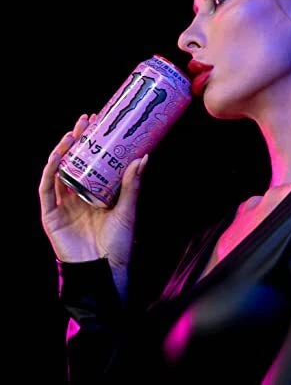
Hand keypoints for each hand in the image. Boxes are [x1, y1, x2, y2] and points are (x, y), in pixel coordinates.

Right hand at [39, 113, 147, 294]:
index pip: (90, 162)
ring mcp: (62, 205)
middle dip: (77, 140)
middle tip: (86, 120)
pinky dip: (50, 172)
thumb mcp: (128, 209)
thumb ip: (133, 185)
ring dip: (62, 151)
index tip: (99, 122)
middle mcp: (76, 196)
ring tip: (72, 134)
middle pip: (73, 162)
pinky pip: (46, 190)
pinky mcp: (51, 216)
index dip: (92, 142)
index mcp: (93, 193)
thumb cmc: (118, 243)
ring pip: (58, 172)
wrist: (105, 269)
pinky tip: (57, 157)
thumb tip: (144, 157)